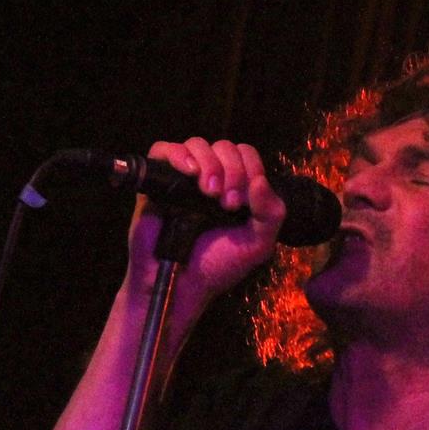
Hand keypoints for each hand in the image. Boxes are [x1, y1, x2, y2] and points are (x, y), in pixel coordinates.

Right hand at [123, 138, 286, 310]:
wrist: (182, 285)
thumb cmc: (217, 266)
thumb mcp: (257, 245)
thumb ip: (271, 213)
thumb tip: (260, 180)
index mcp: (235, 187)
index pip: (246, 155)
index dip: (250, 168)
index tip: (244, 202)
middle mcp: (210, 178)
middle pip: (224, 147)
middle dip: (232, 170)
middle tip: (228, 203)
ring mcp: (183, 179)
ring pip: (198, 144)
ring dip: (210, 164)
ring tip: (208, 193)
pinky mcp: (157, 183)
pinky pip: (163, 150)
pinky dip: (178, 155)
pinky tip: (189, 172)